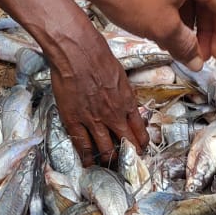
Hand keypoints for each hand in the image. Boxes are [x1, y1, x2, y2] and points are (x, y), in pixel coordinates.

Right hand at [49, 27, 147, 165]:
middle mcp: (113, 116)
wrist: (75, 50)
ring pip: (105, 150)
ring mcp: (93, 121)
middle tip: (126, 162)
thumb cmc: (98, 54)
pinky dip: (86, 157)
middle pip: (125, 145)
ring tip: (108, 164)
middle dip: (128, 156)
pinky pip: (82, 145)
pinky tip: (88, 163)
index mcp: (127, 103)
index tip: (140, 150)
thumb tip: (126, 103)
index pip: (139, 132)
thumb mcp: (120, 74)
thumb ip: (124, 93)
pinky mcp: (74, 121)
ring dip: (108, 160)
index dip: (141, 144)